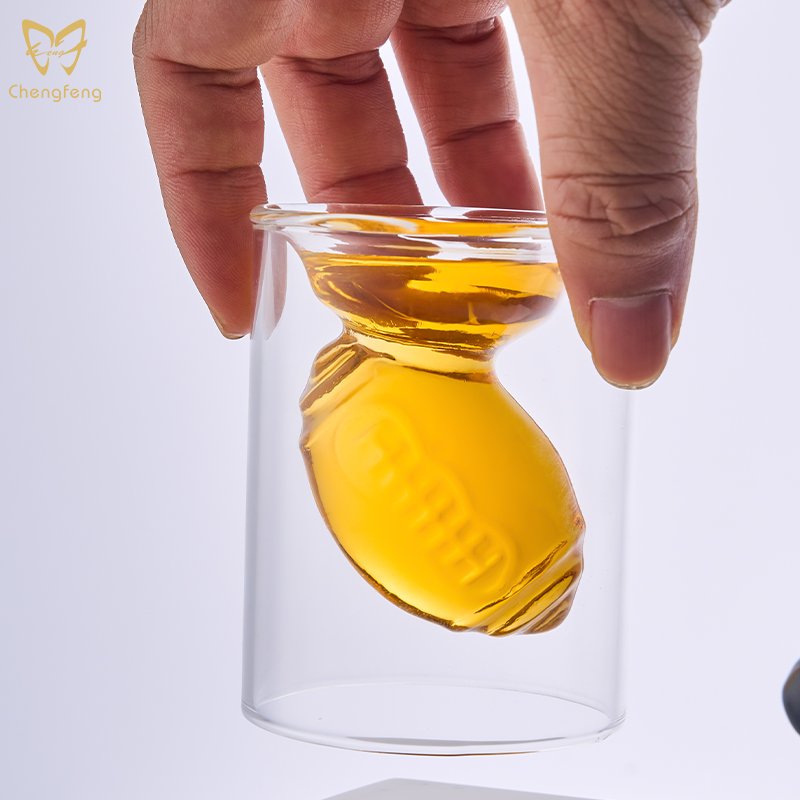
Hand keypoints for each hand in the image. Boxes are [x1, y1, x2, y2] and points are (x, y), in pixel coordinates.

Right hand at [133, 0, 725, 387]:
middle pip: (313, 102)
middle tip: (422, 300)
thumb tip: (632, 338)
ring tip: (515, 261)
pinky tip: (566, 180)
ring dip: (461, 179)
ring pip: (407, 74)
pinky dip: (521, 118)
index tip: (237, 301)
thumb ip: (622, 172)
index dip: (199, 200)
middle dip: (372, 215)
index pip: (187, 71)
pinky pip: (481, 31)